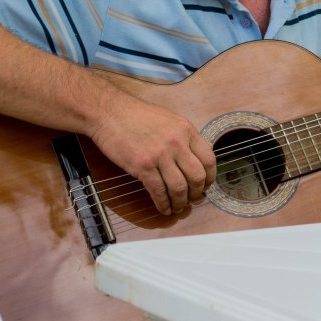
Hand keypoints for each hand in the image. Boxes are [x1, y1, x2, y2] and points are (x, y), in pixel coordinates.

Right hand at [89, 97, 216, 216]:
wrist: (110, 112)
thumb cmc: (136, 114)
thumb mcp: (169, 119)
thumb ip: (183, 137)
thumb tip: (193, 158)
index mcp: (186, 130)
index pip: (209, 159)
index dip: (210, 177)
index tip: (206, 185)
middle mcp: (177, 143)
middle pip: (197, 177)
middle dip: (197, 193)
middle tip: (193, 199)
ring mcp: (160, 155)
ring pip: (179, 188)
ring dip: (181, 202)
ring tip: (178, 207)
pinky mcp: (143, 166)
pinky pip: (159, 191)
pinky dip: (163, 204)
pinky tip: (163, 208)